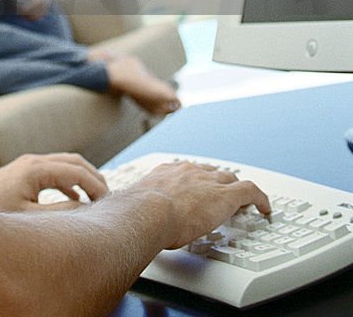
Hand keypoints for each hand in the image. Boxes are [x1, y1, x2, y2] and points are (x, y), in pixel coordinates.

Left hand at [0, 153, 107, 211]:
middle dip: (94, 177)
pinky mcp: (21, 175)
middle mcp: (32, 162)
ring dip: (82, 180)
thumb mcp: (28, 219)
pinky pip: (54, 173)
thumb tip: (86, 212)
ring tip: (97, 201)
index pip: (77, 171)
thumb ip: (59, 215)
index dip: (96, 186)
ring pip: (64, 165)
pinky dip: (69, 184)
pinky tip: (74, 202)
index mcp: (36, 169)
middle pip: (73, 161)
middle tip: (110, 199)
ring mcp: (26, 167)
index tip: (110, 204)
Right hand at [134, 161, 270, 248]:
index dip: (195, 181)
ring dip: (236, 190)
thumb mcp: (137, 207)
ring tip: (244, 202)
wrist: (149, 211)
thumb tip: (127, 222)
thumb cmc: (138, 213)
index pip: (187, 172)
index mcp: (167, 173)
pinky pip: (250, 191)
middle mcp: (189, 172)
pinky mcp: (225, 195)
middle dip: (217, 182)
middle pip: (211, 172)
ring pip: (230, 180)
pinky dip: (260, 199)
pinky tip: (266, 208)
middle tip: (222, 194)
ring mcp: (208, 181)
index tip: (197, 189)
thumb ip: (138, 209)